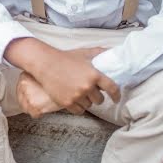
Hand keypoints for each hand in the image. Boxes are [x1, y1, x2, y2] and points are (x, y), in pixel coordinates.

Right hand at [5, 38, 119, 114]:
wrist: (45, 64)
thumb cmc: (65, 58)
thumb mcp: (84, 53)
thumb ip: (100, 53)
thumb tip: (112, 52)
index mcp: (94, 75)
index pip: (112, 89)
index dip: (116, 95)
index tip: (116, 99)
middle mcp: (87, 87)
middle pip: (100, 100)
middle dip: (96, 96)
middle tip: (90, 91)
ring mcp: (77, 96)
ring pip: (89, 106)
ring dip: (87, 102)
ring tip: (79, 93)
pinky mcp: (67, 103)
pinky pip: (79, 111)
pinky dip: (78, 107)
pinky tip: (74, 100)